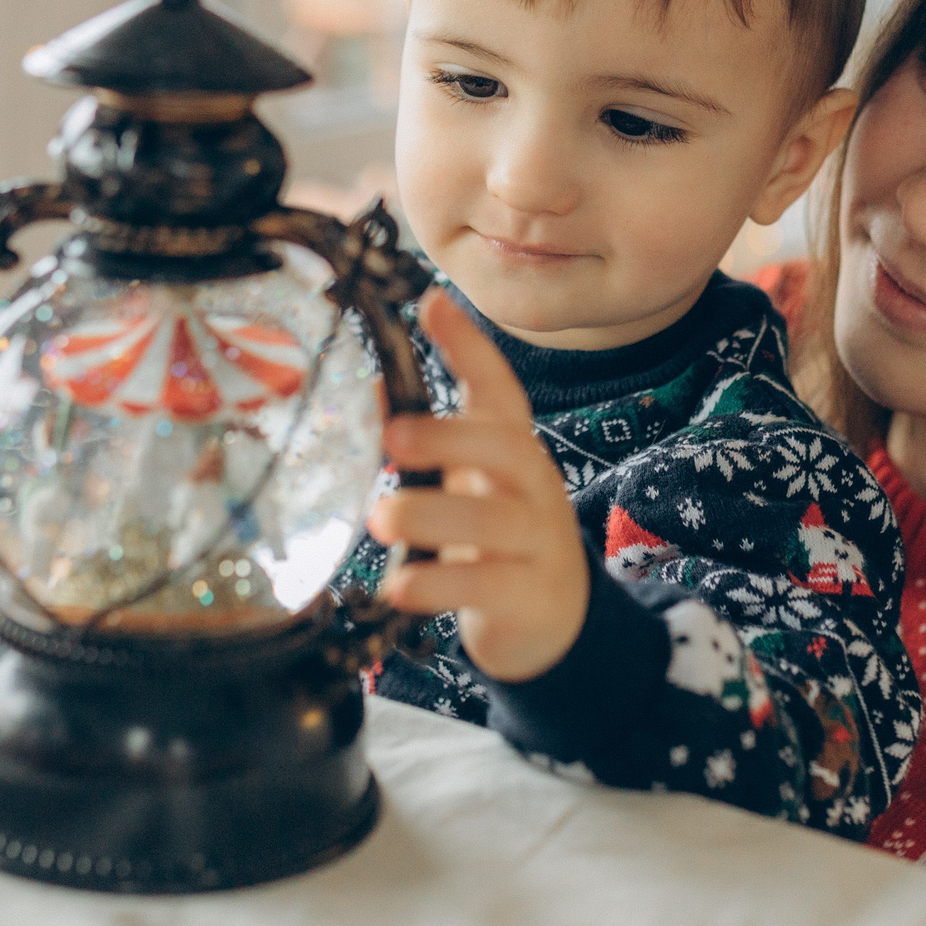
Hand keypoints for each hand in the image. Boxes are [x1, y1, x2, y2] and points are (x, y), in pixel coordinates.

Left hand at [367, 290, 591, 681]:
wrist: (554, 620)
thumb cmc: (494, 537)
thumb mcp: (465, 484)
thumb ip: (425, 443)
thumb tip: (371, 389)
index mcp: (514, 452)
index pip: (500, 390)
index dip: (470, 347)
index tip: (432, 304)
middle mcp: (533, 489)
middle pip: (506, 449)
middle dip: (450, 437)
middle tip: (393, 436)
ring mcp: (538, 544)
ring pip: (494, 523)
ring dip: (434, 515)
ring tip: (381, 518)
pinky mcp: (530, 597)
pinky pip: (487, 586)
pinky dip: (438, 585)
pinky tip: (397, 586)